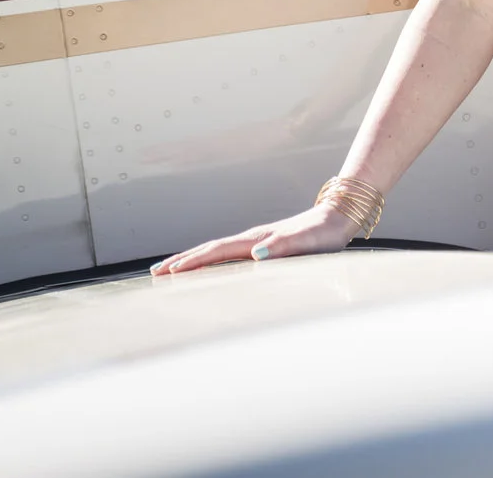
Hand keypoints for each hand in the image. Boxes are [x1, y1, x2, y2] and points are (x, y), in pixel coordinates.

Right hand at [150, 204, 356, 275]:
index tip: (168, 273)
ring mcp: (255, 241)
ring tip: (169, 270)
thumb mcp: (305, 241)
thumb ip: (283, 246)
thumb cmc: (323, 233)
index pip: (217, 251)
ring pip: (215, 251)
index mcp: (256, 239)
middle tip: (154, 273)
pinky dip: (210, 260)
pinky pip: (227, 254)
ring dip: (191, 260)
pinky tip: (207, 268)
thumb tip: (256, 254)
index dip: (192, 262)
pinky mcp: (263, 245)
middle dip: (181, 261)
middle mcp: (251, 238)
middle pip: (209, 249)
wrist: (337, 218)